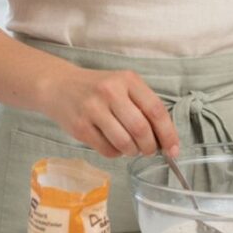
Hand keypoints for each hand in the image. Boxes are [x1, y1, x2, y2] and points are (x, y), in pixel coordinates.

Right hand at [44, 64, 179, 158]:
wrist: (59, 86)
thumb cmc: (98, 88)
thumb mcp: (122, 85)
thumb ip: (143, 106)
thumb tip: (166, 139)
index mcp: (127, 79)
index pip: (156, 110)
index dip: (168, 133)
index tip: (173, 150)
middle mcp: (110, 91)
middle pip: (141, 129)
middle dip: (150, 147)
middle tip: (149, 151)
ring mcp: (93, 109)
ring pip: (124, 143)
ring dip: (133, 151)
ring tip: (131, 147)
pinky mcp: (80, 127)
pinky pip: (107, 150)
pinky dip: (116, 153)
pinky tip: (113, 145)